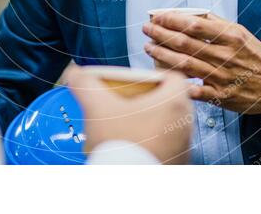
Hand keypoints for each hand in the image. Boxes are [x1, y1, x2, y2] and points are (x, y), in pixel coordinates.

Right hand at [64, 66, 192, 163]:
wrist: (128, 187)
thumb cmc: (120, 146)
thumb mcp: (96, 108)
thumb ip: (85, 85)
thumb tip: (74, 73)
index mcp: (174, 102)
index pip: (172, 77)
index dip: (152, 76)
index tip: (136, 83)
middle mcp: (186, 123)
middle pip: (169, 100)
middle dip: (147, 100)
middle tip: (127, 104)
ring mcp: (184, 146)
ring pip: (168, 124)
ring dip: (149, 123)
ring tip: (125, 128)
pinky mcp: (177, 164)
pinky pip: (166, 145)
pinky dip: (151, 143)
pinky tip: (131, 147)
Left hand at [142, 12, 260, 117]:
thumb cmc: (257, 57)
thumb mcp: (241, 33)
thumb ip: (216, 22)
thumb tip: (190, 13)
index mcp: (230, 35)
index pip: (193, 23)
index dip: (171, 19)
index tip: (157, 16)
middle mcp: (225, 54)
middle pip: (184, 43)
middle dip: (160, 34)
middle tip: (146, 30)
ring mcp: (222, 76)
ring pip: (184, 65)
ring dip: (162, 55)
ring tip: (148, 48)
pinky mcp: (221, 96)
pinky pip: (194, 91)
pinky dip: (177, 84)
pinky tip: (161, 77)